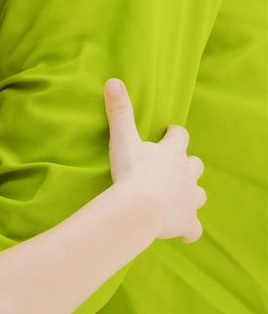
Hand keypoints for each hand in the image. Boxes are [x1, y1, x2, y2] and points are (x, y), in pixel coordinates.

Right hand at [105, 78, 205, 242]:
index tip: (168, 133)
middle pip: (195, 165)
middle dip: (187, 165)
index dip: (174, 134)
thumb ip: (119, 111)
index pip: (180, 136)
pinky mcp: (188, 222)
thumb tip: (113, 81)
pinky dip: (190, 229)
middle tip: (172, 168)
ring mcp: (189, 199)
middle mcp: (187, 174)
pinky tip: (184, 233)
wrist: (140, 209)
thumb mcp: (123, 139)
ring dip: (190, 193)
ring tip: (177, 197)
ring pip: (199, 194)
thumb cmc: (132, 172)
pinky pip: (194, 228)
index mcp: (173, 153)